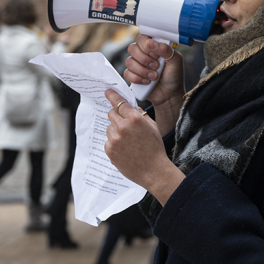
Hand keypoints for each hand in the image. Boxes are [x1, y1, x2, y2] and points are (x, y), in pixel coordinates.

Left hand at [103, 88, 184, 205]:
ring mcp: (114, 139)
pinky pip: (108, 140)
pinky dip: (114, 142)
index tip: (107, 91)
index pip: (119, 102)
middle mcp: (122, 127)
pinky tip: (125, 149)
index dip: (113, 96)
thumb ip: (141, 115)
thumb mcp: (153, 127)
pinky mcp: (110, 150)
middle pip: (111, 113)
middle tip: (125, 124)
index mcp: (135, 119)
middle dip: (117, 116)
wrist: (154, 171)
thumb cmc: (156, 148)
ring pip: (109, 127)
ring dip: (116, 130)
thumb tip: (132, 108)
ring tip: (129, 141)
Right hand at [123, 35, 185, 133]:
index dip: (146, 46)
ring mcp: (136, 64)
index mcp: (153, 46)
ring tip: (154, 77)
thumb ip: (165, 49)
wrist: (170, 94)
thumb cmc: (173, 76)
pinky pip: (127, 73)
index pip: (142, 38)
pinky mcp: (132, 75)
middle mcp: (143, 54)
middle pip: (132, 48)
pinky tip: (147, 82)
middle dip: (144, 59)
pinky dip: (138, 79)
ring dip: (142, 70)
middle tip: (156, 66)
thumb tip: (151, 43)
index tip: (156, 55)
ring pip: (129, 61)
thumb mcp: (175, 60)